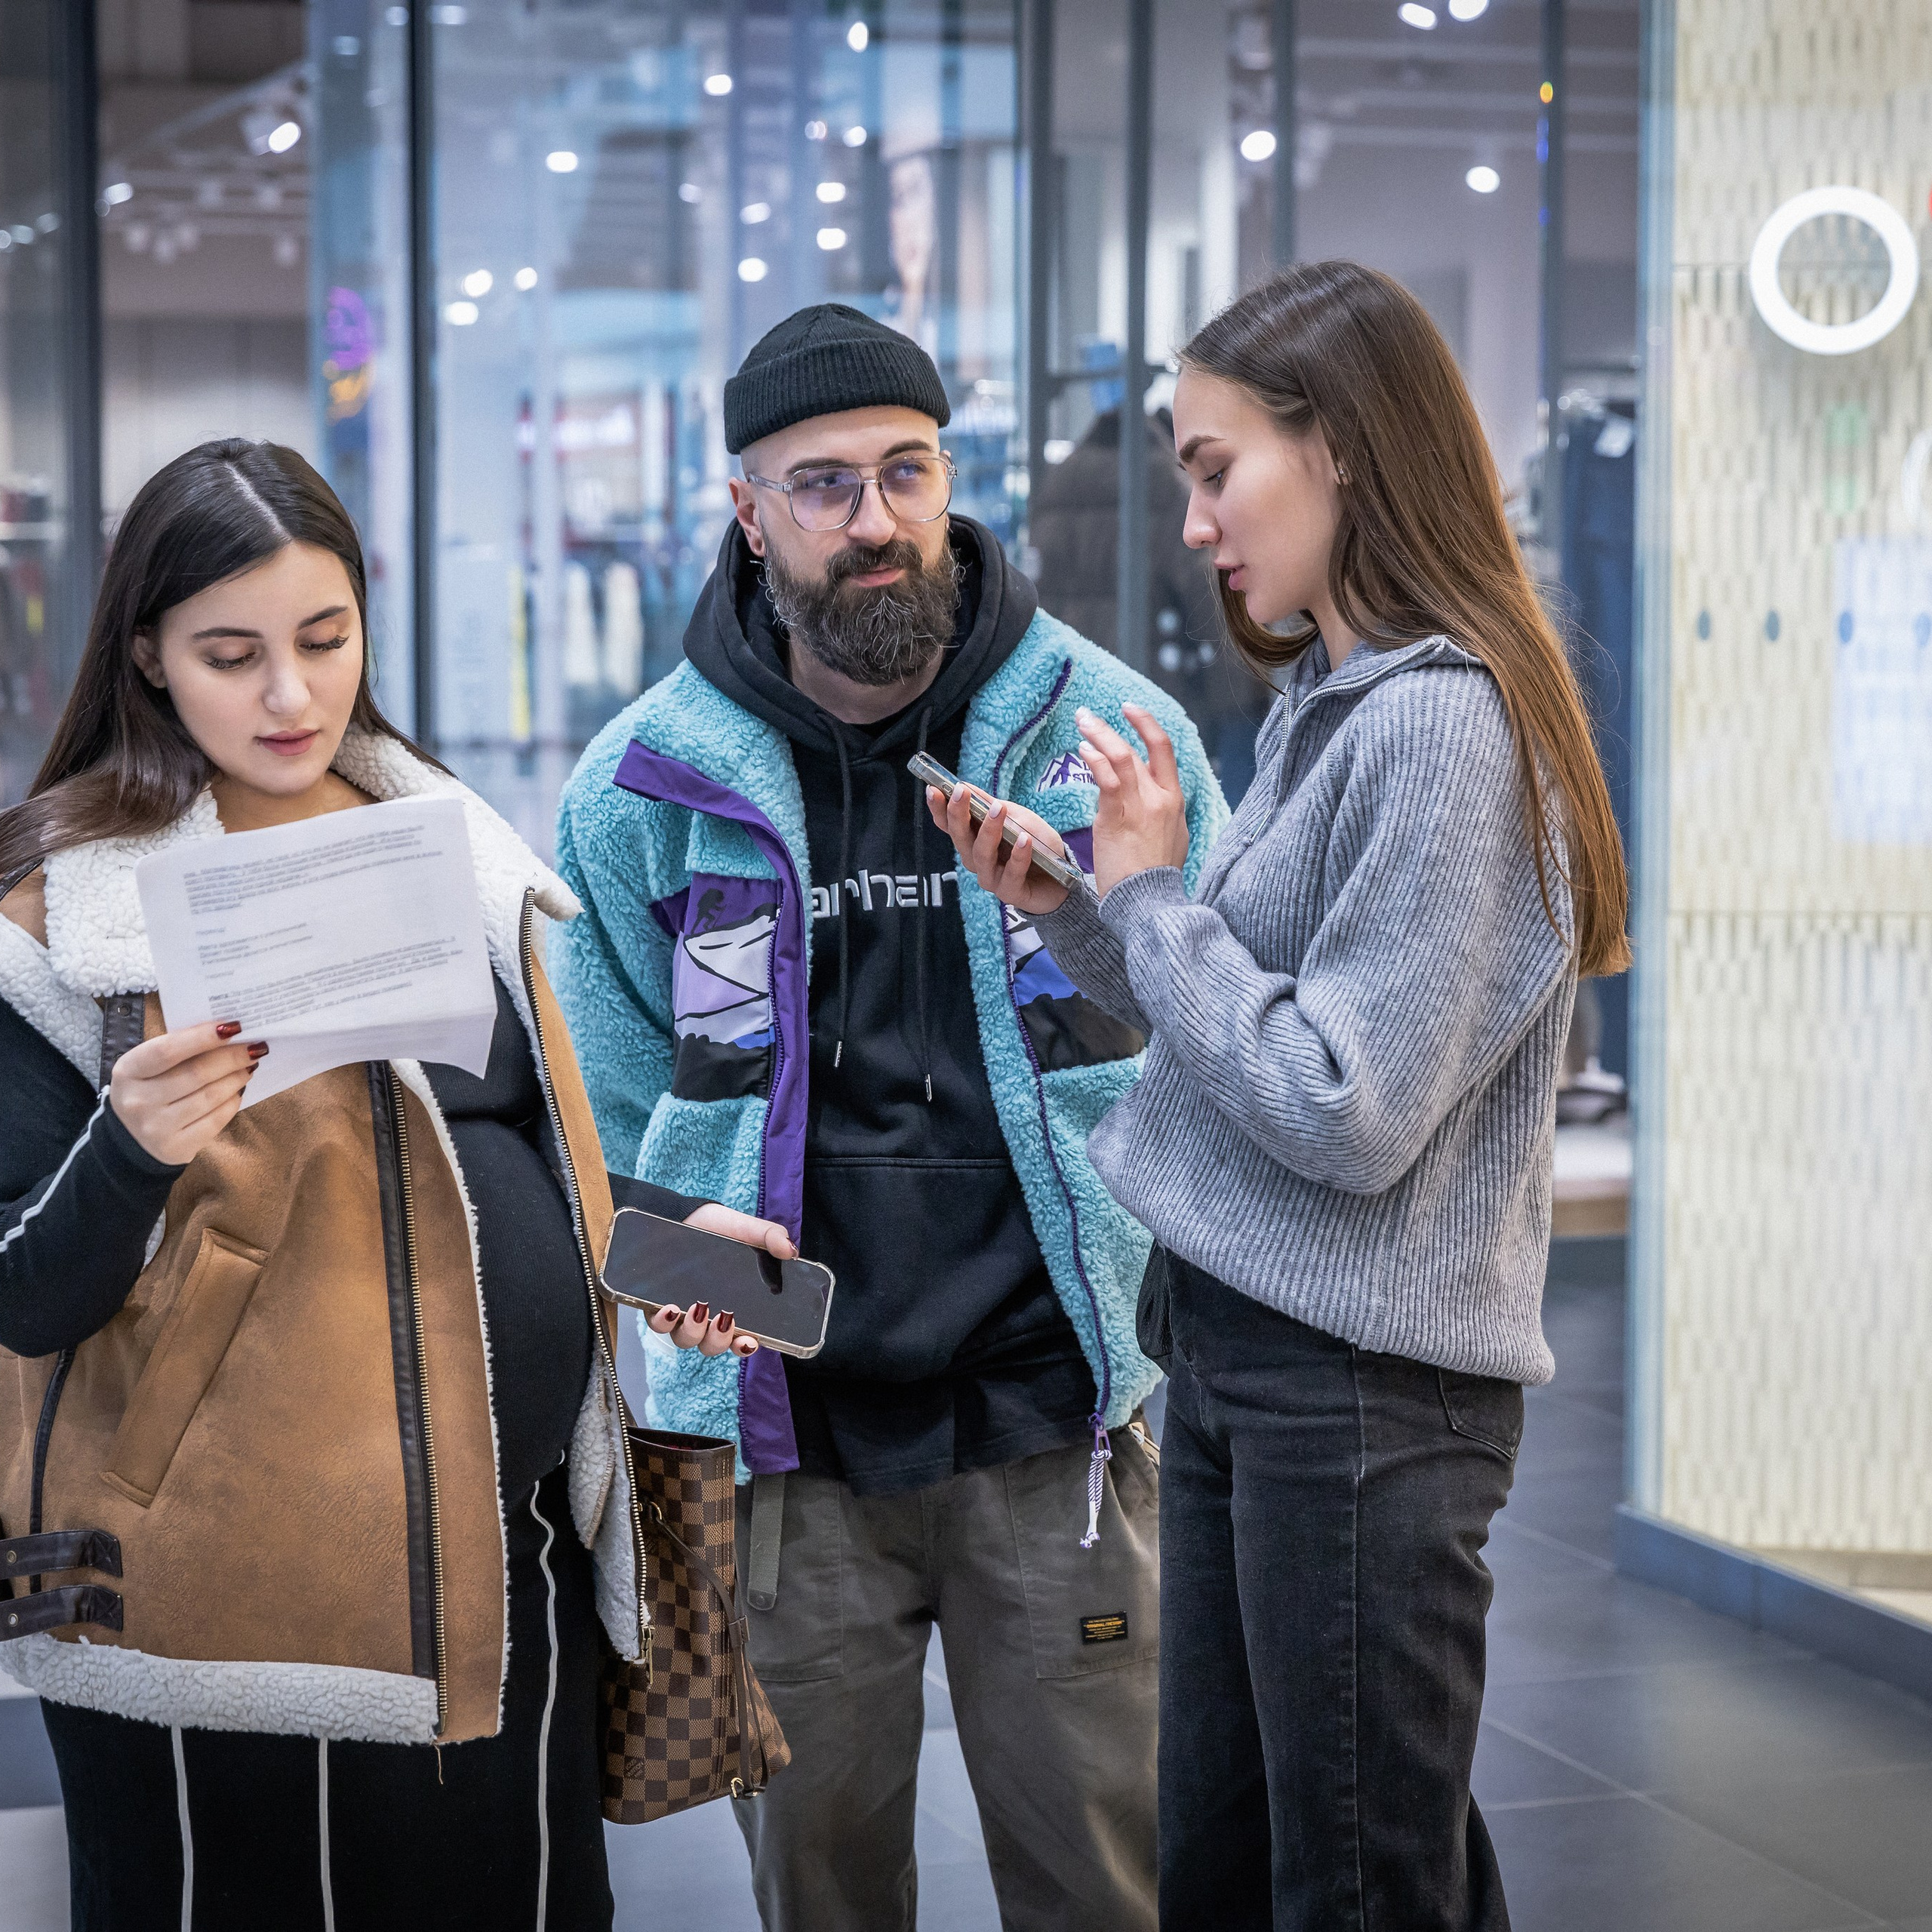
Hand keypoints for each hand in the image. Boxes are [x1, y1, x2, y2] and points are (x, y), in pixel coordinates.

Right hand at [109, 1020, 264, 1165]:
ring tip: (250, 1066)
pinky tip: (239, 1091)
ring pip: (210, 1097)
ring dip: (237, 1078)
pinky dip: (232, 1102)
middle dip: (232, 1057)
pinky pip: (215, 1120)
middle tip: (256, 1046)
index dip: (202, 1037)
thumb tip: (228, 1033)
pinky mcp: (176, 1147)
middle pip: (197, 1073)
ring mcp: (156, 1127)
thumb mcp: (147, 1067)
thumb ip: (178, 1049)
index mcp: (128, 1071)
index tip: (234, 1026)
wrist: (130, 1139)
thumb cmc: (148, 1089)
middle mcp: (138, 1101)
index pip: (168, 1050)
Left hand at [643, 1203, 795, 1357]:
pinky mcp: (655, 1305)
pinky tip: (669, 1309)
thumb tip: (791, 1251)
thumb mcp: (747, 1229)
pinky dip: (663, 1321)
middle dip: (718, 1340)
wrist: (682, 1214)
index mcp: (734, 1305)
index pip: (742, 1337)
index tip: (749, 1342)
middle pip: (713, 1345)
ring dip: (693, 1331)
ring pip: (686, 1339)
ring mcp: (681, 1313)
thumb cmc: (718, 1227)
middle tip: (723, 1318)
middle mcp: (707, 1316)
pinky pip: (658, 1325)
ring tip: (697, 1307)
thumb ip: (770, 1236)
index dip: (745, 1346)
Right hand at [925, 783, 1070, 915]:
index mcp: (973, 840)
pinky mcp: (1011, 893)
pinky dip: (1018, 856)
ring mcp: (991, 878)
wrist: (1061, 878)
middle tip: (960, 792)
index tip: (933, 789)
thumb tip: (967, 787)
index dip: (939, 809)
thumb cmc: (1035, 845)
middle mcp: (976, 860)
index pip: (949, 825)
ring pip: (982, 855)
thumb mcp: (1016, 818)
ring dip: (989, 831)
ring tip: (999, 810)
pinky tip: (1025, 840)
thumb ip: (993, 807)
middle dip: (958, 814)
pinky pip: (1011, 874)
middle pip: (961, 838)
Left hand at [1076, 704, 1188, 897]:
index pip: (1164, 750)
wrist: (1149, 903)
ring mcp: (1141, 807)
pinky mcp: (1118, 818)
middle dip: (1110, 728)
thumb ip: (1160, 814)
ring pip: (1122, 756)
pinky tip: (1083, 751)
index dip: (1147, 724)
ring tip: (1081, 723)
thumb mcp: (1171, 839)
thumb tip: (1149, 802)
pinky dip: (1094, 759)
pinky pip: (1107, 778)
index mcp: (1174, 801)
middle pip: (1138, 750)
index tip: (1130, 710)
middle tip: (1087, 716)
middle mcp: (1161, 798)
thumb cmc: (1153, 878)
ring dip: (1098, 735)